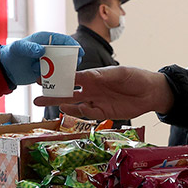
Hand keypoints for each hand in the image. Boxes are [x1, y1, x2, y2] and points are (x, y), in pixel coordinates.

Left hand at [0, 31, 80, 85]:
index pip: (63, 40)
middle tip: (74, 65)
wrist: (6, 69)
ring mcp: (49, 61)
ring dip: (61, 70)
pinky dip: (54, 78)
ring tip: (57, 74)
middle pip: (66, 53)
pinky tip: (48, 80)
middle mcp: (49, 50)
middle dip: (71, 59)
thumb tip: (42, 50)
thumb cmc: (12, 53)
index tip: (80, 52)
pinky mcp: (46, 72)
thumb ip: (30, 48)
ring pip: (62, 65)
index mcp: (45, 40)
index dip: (73, 45)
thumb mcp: (19, 48)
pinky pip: (54, 75)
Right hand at [34, 65, 172, 118]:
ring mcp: (97, 101)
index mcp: (95, 75)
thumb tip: (84, 75)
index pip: (73, 76)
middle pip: (69, 91)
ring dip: (60, 103)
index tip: (44, 75)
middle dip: (53, 92)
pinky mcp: (103, 113)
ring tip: (43, 102)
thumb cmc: (136, 77)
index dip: (59, 76)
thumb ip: (103, 75)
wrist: (152, 92)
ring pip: (74, 103)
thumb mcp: (120, 73)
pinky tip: (65, 110)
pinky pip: (87, 113)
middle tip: (36, 93)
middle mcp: (92, 88)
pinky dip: (76, 112)